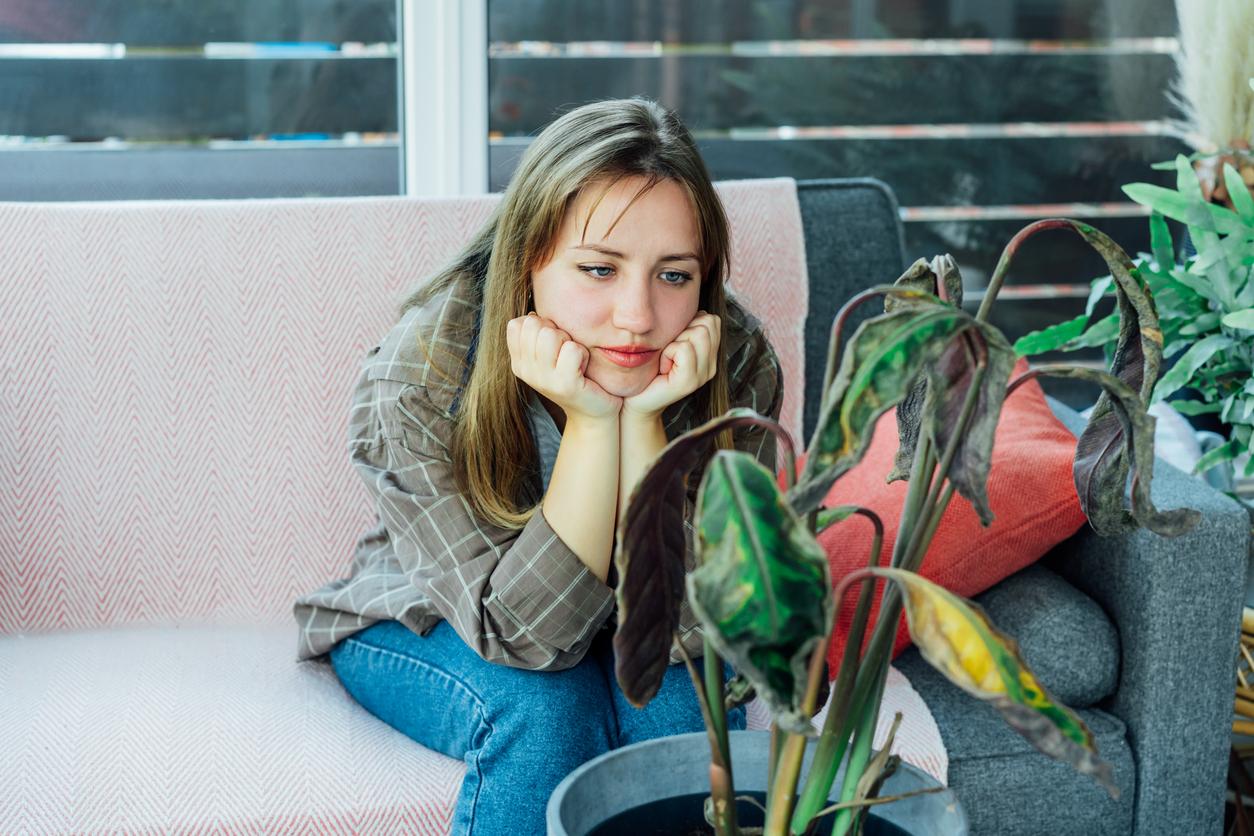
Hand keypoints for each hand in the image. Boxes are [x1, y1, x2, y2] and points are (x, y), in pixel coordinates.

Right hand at [507, 313, 621, 422]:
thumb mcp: (550, 355)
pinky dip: (583, 353)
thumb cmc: (575, 376)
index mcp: (519, 363)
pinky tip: (583, 367)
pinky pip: (572, 349)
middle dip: (556, 331)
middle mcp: (526, 372)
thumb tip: (533, 315)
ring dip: (569, 341)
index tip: (553, 343)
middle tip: (566, 352)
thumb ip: (537, 335)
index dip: (539, 324)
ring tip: (574, 359)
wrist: (593, 412)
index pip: (516, 324)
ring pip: (551, 335)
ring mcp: (544, 380)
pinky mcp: (565, 385)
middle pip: (534, 325)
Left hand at [622, 312, 720, 421]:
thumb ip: (685, 328)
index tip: (673, 343)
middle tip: (668, 353)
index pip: (712, 320)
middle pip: (707, 322)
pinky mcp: (689, 382)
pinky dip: (668, 353)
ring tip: (665, 360)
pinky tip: (662, 368)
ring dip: (674, 342)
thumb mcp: (669, 343)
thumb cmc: (648, 369)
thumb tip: (697, 311)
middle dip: (683, 330)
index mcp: (709, 355)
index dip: (690, 323)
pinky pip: (683, 349)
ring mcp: (703, 375)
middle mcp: (711, 366)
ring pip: (698, 333)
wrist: (634, 401)